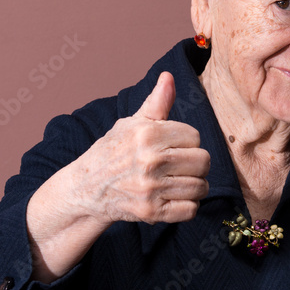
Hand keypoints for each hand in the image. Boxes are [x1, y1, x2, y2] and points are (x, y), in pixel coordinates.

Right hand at [80, 72, 210, 224]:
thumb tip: (169, 77)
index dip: (187, 141)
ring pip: (201, 187)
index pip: (195, 136)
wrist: (86, 189)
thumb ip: (156, 102)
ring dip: (195, 186)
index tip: (173, 147)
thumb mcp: (131, 124)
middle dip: (196, 164)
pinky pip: (191, 209)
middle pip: (203, 161)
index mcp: (147, 135)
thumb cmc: (113, 152)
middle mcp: (150, 161)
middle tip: (181, 166)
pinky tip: (175, 197)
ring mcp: (150, 189)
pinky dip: (188, 206)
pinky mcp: (151, 212)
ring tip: (179, 181)